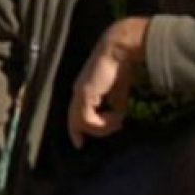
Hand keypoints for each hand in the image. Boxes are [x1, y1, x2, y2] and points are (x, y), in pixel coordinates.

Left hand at [69, 16, 149, 147]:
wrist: (119, 50)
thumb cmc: (121, 66)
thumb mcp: (119, 90)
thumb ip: (115, 104)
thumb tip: (118, 118)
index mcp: (85, 90)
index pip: (76, 113)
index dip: (77, 128)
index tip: (79, 143)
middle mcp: (79, 92)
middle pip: (73, 120)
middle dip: (77, 133)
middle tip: (80, 145)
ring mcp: (80, 93)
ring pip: (81, 122)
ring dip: (101, 128)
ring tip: (118, 122)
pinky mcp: (85, 94)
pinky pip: (87, 119)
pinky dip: (102, 123)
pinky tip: (117, 118)